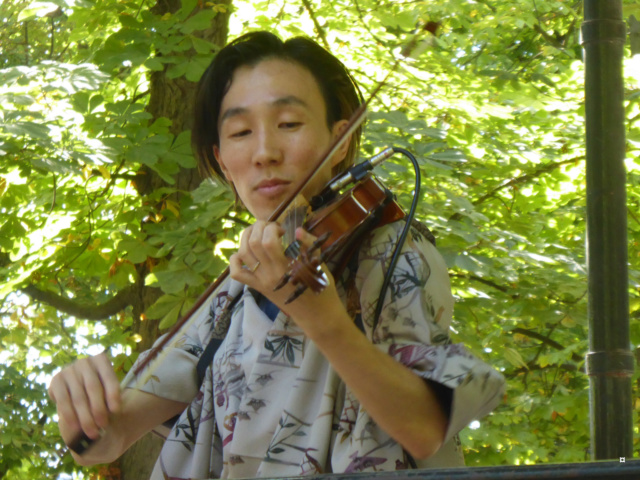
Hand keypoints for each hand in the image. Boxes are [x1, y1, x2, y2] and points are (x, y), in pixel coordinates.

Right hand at [48, 353, 120, 445]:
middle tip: (103, 426)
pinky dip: (70, 415)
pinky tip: (75, 427)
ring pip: (78, 397)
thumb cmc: (98, 391)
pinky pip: (63, 400)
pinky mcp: (56, 380)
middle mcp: (85, 362)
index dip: (113, 395)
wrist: (77, 389)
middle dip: (99, 409)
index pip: (109, 378)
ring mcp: (69, 369)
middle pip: (93, 388)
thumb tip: (114, 412)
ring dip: (85, 417)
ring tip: (92, 432)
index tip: (116, 411)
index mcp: (101, 360)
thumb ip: (111, 397)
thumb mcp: (107, 390)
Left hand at [228, 221, 344, 332]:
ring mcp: (261, 282)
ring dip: (247, 237)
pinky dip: (235, 260)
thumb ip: (308, 244)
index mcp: (286, 268)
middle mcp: (270, 274)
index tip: (283, 230)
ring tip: (258, 233)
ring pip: (242, 253)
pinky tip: (245, 253)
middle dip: (259, 227)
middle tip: (270, 228)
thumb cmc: (320, 288)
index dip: (272, 228)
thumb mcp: (319, 264)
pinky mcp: (257, 287)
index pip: (268, 241)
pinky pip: (237, 273)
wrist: (316, 315)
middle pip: (253, 243)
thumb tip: (297, 229)